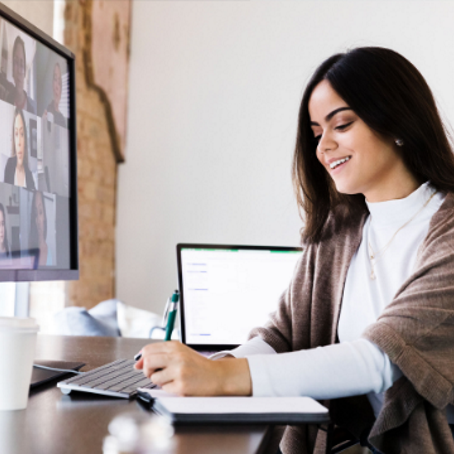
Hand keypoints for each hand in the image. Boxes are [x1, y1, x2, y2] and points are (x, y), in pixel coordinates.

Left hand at [134, 341, 251, 396]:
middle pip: (148, 361)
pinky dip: (169, 388)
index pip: (148, 349)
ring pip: (154, 377)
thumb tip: (137, 363)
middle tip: (156, 373)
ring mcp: (179, 370)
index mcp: (175, 346)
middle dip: (147, 370)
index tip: (144, 365)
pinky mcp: (181, 385)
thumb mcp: (180, 353)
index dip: (142, 359)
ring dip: (160, 380)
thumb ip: (160, 354)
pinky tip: (179, 384)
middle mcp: (176, 356)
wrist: (216, 375)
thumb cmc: (196, 365)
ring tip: (172, 378)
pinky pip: (164, 388)